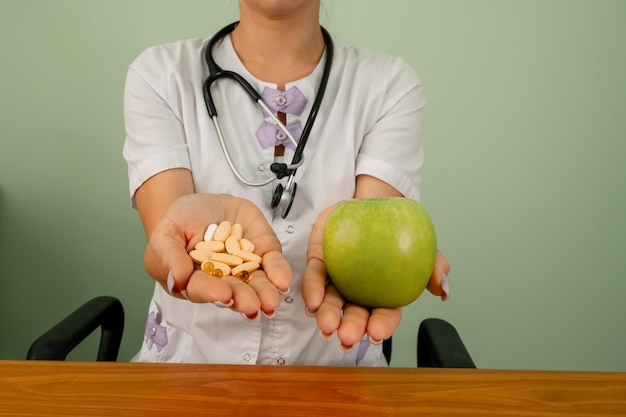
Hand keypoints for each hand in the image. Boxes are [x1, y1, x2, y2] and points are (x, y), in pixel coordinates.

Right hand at [145, 193, 291, 317]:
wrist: (204, 203)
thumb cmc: (180, 222)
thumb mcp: (167, 233)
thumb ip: (170, 256)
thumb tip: (178, 279)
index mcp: (195, 280)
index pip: (202, 289)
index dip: (212, 292)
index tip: (223, 295)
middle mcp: (223, 279)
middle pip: (233, 292)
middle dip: (244, 299)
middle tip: (252, 306)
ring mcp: (245, 266)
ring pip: (256, 283)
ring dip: (264, 293)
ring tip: (271, 302)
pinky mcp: (263, 251)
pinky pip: (272, 263)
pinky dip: (279, 272)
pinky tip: (283, 281)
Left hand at [301, 205, 450, 348]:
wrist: (371, 205)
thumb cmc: (397, 231)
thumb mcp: (423, 245)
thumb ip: (435, 266)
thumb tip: (443, 289)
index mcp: (384, 293)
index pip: (384, 313)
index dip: (382, 325)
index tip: (377, 333)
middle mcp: (358, 291)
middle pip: (355, 313)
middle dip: (351, 327)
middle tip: (347, 337)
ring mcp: (337, 278)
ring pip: (331, 301)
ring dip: (328, 315)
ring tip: (327, 326)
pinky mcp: (319, 261)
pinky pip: (314, 277)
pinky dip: (312, 290)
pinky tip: (313, 302)